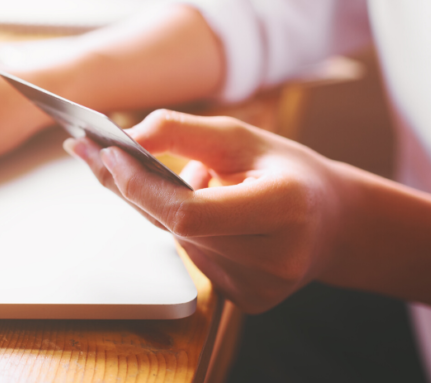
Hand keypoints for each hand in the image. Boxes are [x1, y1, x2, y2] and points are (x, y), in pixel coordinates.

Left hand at [66, 109, 350, 313]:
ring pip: (177, 240)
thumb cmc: (287, 171)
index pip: (188, 212)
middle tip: (96, 152)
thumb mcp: (241, 136)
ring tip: (186, 176)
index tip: (108, 152)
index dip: (141, 185)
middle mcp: (274, 258)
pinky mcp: (245, 300)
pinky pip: (190, 256)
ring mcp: (258, 287)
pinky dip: (182, 227)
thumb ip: (181, 130)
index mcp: (284, 209)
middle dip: (133, 186)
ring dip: (160, 205)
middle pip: (175, 226)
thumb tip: (126, 138)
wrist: (335, 223)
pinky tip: (204, 207)